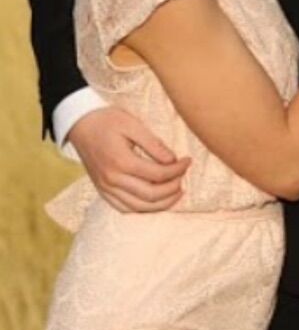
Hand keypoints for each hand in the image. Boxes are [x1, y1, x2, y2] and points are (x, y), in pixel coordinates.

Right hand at [68, 107, 190, 212]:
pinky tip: (155, 201)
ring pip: (140, 207)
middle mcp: (113, 179)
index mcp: (121, 161)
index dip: (178, 170)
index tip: (187, 161)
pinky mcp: (103, 191)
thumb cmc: (107, 120)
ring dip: (162, 204)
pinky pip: (125, 209)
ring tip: (176, 192)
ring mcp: (106, 188)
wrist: (79, 124)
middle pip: (151, 195)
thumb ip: (154, 144)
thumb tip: (173, 161)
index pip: (158, 174)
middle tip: (183, 178)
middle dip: (173, 188)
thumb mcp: (132, 124)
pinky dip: (143, 209)